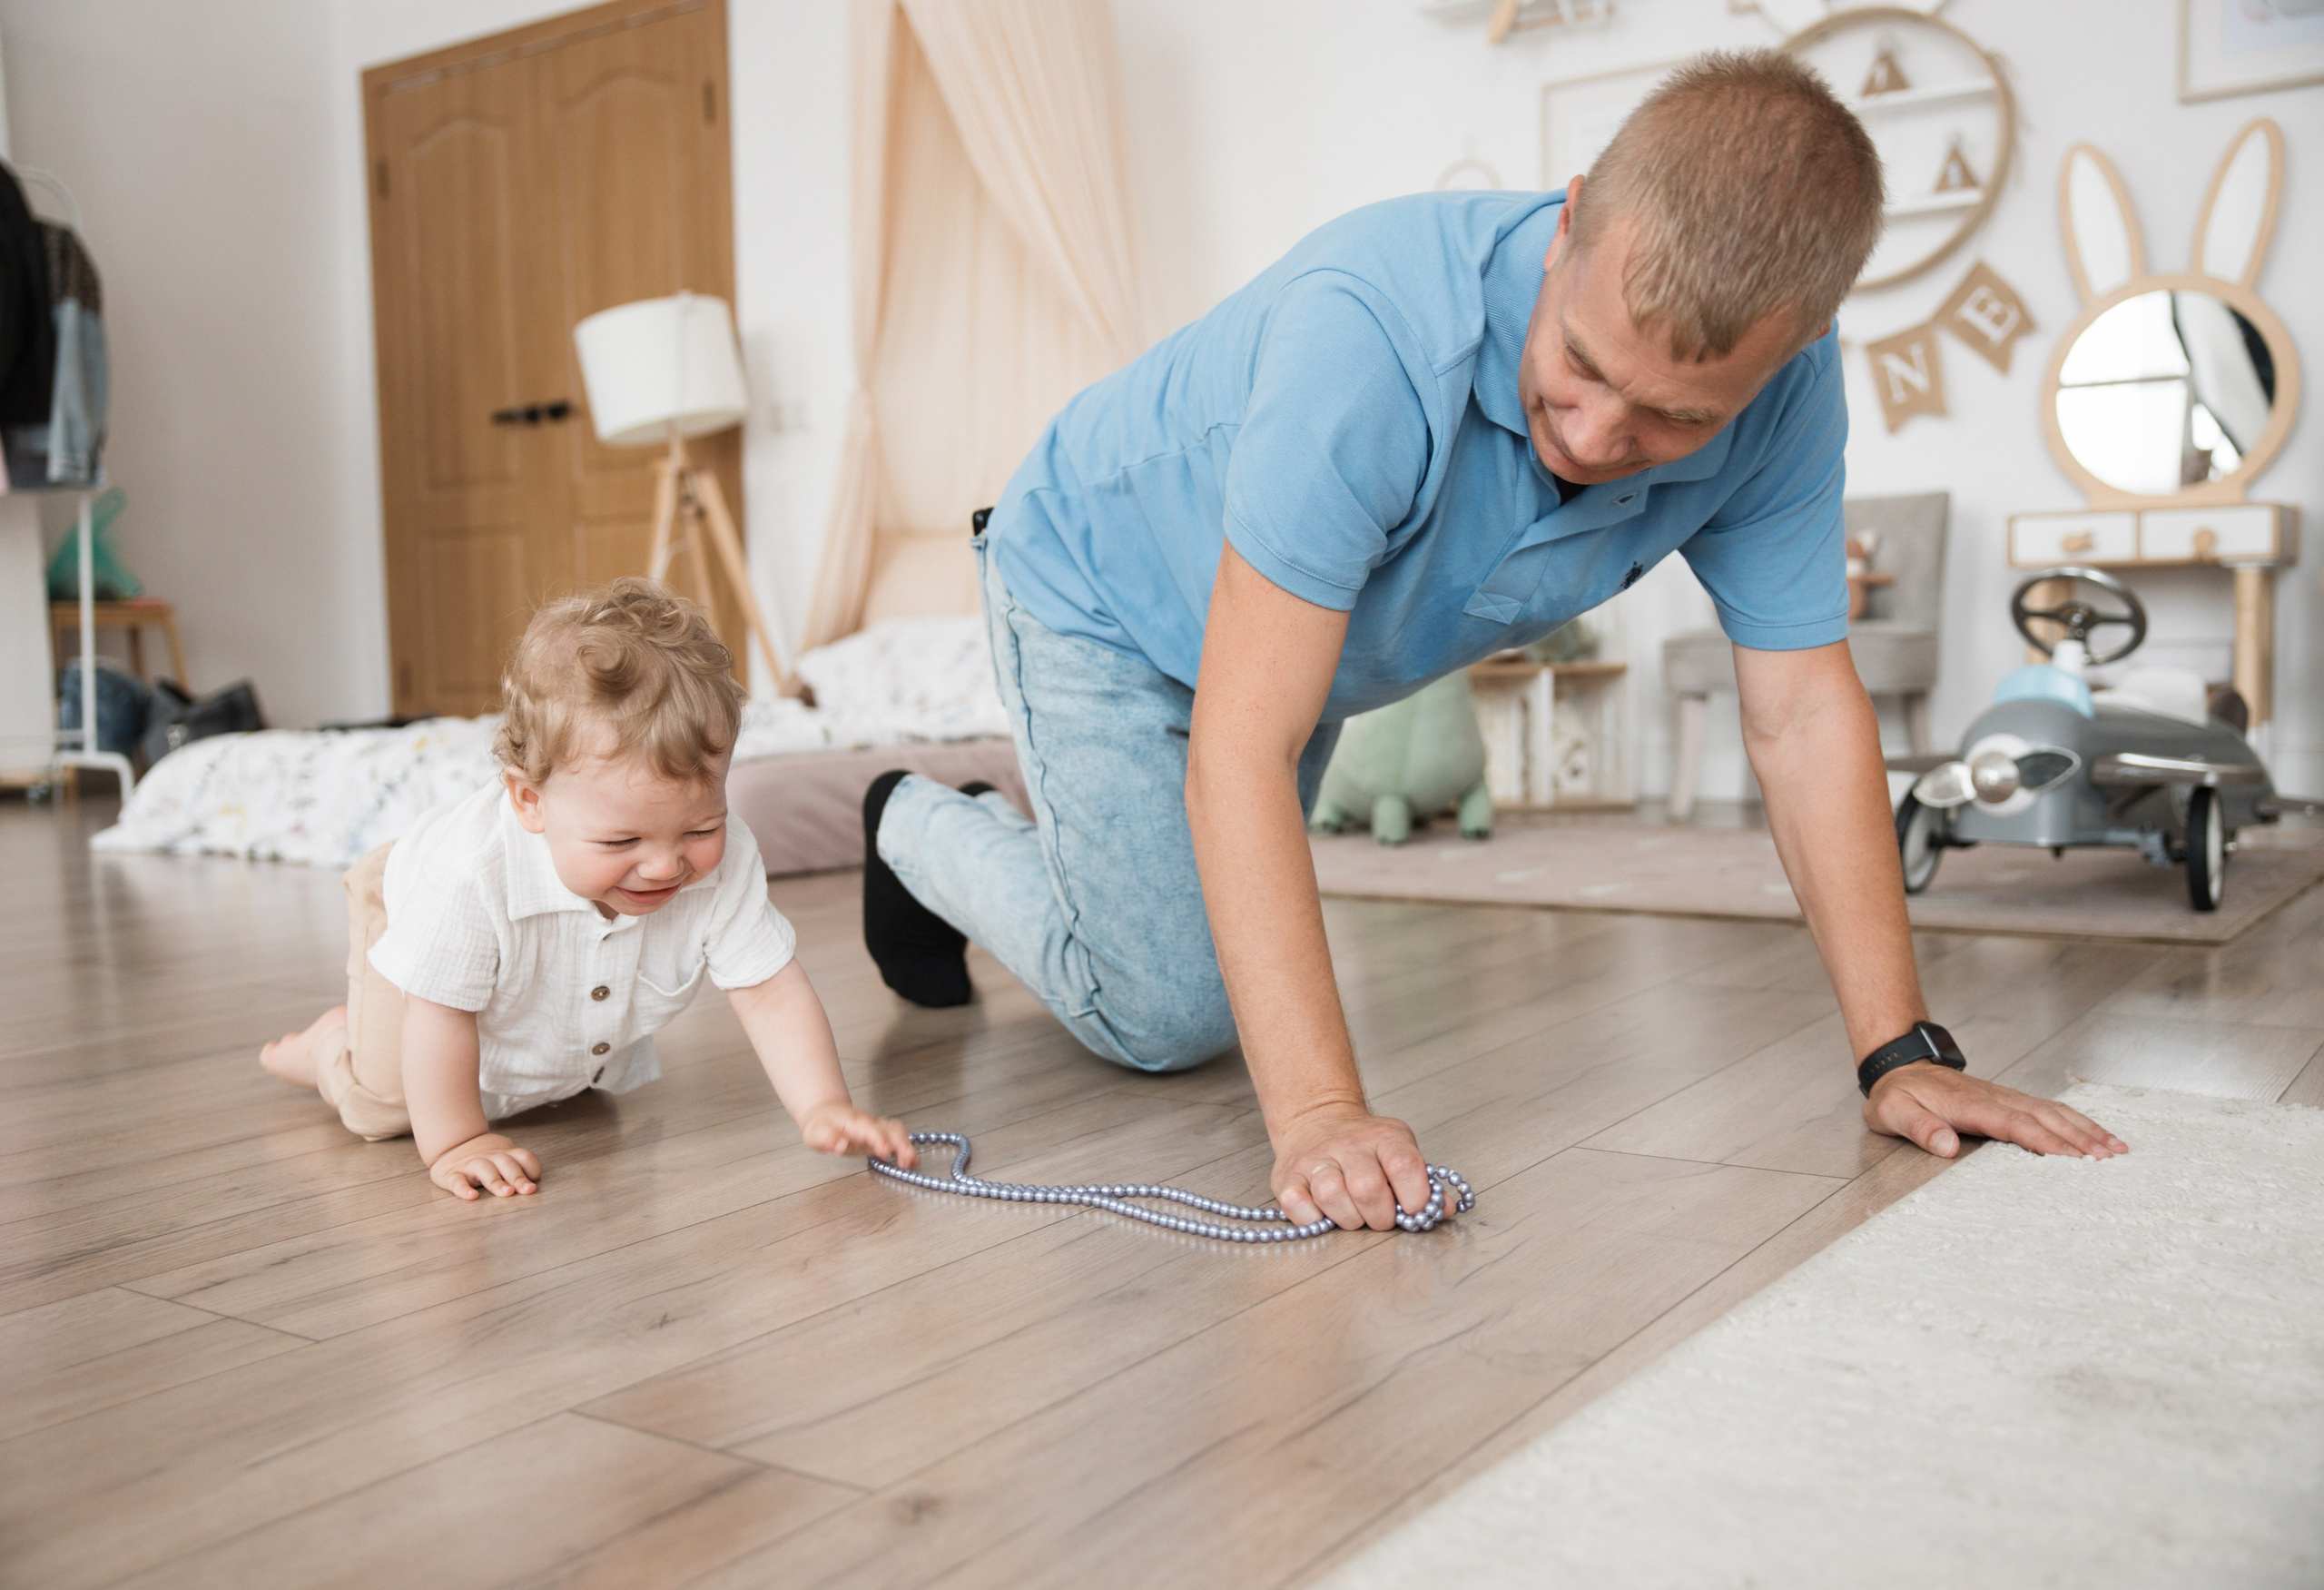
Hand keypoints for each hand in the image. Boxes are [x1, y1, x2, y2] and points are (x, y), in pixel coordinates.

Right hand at [429, 1132, 541, 1199]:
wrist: (451, 1144)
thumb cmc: (485, 1156)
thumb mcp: (503, 1154)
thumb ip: (518, 1165)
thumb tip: (534, 1182)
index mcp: (504, 1153)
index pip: (523, 1157)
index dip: (532, 1167)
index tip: (535, 1180)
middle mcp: (489, 1157)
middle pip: (506, 1164)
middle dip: (518, 1177)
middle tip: (528, 1190)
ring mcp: (470, 1165)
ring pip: (485, 1170)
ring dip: (497, 1182)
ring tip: (507, 1193)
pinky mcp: (452, 1174)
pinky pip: (457, 1181)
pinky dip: (464, 1189)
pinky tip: (472, 1197)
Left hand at [801, 1101, 916, 1166]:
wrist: (825, 1113)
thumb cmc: (821, 1125)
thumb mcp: (815, 1133)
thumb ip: (827, 1138)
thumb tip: (840, 1145)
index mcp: (853, 1122)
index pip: (869, 1129)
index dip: (879, 1139)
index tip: (885, 1151)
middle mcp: (868, 1122)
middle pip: (889, 1128)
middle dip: (900, 1143)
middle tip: (906, 1160)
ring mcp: (876, 1127)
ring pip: (897, 1130)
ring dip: (906, 1144)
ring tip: (912, 1161)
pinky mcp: (880, 1133)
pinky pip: (897, 1135)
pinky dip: (906, 1146)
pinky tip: (912, 1159)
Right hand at [1271, 1103, 1434, 1230]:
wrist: (1318, 1120)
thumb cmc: (1366, 1148)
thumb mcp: (1400, 1152)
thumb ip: (1423, 1182)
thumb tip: (1443, 1209)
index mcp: (1384, 1138)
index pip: (1404, 1166)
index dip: (1415, 1197)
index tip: (1414, 1211)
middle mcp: (1348, 1144)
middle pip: (1367, 1188)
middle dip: (1380, 1217)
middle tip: (1381, 1217)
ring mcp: (1316, 1159)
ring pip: (1331, 1194)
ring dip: (1348, 1218)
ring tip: (1353, 1214)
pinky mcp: (1288, 1175)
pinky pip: (1296, 1204)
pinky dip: (1312, 1219)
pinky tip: (1324, 1213)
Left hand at [1865, 1063, 2127, 1159]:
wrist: (1900, 1069)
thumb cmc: (1897, 1096)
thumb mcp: (1893, 1112)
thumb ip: (1919, 1128)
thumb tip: (1946, 1147)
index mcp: (1970, 1105)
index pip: (2014, 1124)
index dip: (2043, 1141)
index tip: (2071, 1158)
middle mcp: (1995, 1098)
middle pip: (2044, 1117)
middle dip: (2079, 1138)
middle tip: (2110, 1161)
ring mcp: (2006, 1096)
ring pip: (2054, 1111)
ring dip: (2086, 1129)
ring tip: (2118, 1149)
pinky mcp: (2010, 1099)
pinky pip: (2049, 1109)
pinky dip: (2077, 1121)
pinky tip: (2096, 1134)